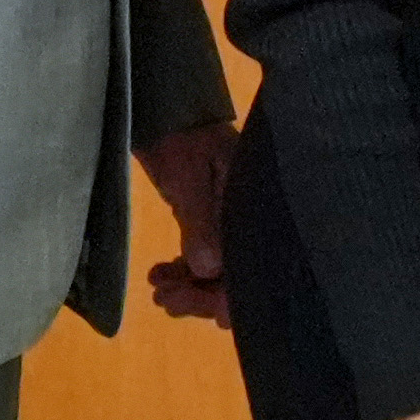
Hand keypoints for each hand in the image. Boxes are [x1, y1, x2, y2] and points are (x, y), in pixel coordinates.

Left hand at [140, 120, 235, 323]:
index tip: (210, 312)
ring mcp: (229, 222)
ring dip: (190, 288)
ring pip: (219, 271)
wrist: (165, 107)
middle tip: (166, 300)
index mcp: (255, 208)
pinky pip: (202, 258)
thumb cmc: (181, 134)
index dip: (238, 292)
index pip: (259, 262)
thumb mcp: (189, 175)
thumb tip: (207, 269)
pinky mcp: (208, 220)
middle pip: (240, 274)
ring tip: (160, 291)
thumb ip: (199, 220)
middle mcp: (248, 221)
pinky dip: (183, 272)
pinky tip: (161, 275)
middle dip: (205, 295)